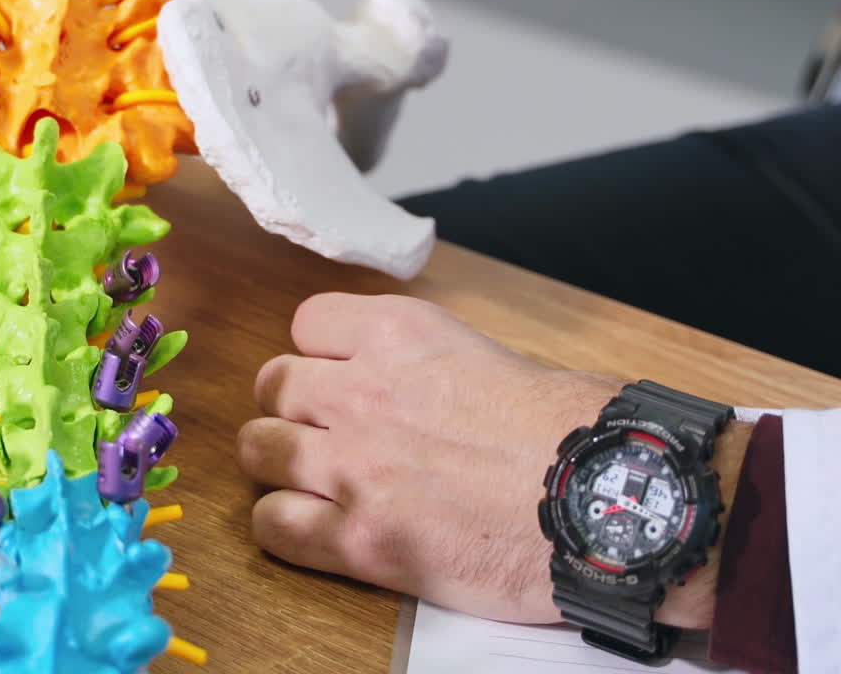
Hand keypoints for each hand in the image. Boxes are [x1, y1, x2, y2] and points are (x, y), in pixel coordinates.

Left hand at [236, 294, 738, 626]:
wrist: (605, 503)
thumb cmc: (571, 429)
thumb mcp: (492, 354)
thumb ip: (425, 361)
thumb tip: (411, 381)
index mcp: (398, 334)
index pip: (308, 322)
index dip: (320, 350)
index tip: (335, 371)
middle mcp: (362, 392)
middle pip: (273, 384)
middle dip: (290, 405)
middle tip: (317, 427)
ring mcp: (355, 468)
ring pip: (258, 449)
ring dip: (276, 461)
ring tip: (305, 476)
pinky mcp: (362, 541)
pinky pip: (274, 526)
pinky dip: (283, 526)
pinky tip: (309, 526)